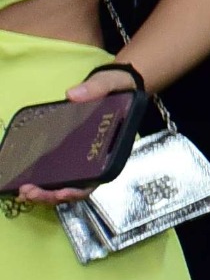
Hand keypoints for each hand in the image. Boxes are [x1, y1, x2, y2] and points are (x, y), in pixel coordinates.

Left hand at [16, 67, 143, 205]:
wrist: (114, 85)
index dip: (78, 189)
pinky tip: (24, 182)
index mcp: (109, 148)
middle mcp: (94, 158)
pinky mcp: (67, 151)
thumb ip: (95, 89)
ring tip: (23, 193)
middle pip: (75, 187)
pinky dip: (42, 181)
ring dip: (44, 193)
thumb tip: (73, 95)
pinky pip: (56, 172)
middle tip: (29, 193)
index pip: (95, 178)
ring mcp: (80, 157)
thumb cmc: (117, 88)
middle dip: (52, 195)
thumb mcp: (108, 84)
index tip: (61, 192)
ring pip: (64, 184)